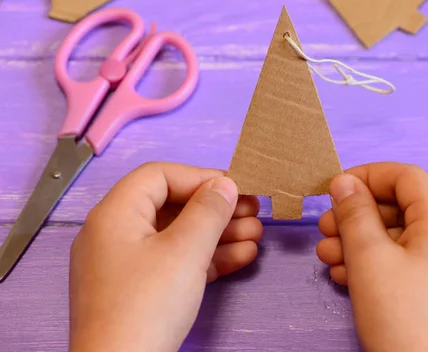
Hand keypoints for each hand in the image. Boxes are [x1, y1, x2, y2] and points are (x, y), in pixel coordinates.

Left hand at [69, 163, 262, 351]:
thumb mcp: (185, 251)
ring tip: (255, 235)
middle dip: (216, 209)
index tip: (233, 186)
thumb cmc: (144, 309)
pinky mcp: (137, 290)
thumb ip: (208, 211)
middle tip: (252, 210)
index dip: (199, 176)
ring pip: (177, 236)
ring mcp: (125, 264)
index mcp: (114, 214)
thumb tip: (223, 185)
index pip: (159, 176)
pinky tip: (240, 257)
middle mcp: (115, 234)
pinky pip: (174, 262)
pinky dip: (205, 257)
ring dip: (218, 234)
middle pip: (172, 206)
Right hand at [317, 163, 427, 351]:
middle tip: (324, 230)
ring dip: (364, 243)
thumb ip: (354, 212)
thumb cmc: (401, 318)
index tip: (334, 190)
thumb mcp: (368, 258)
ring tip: (329, 259)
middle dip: (358, 217)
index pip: (406, 177)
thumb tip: (345, 182)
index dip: (367, 176)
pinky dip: (384, 263)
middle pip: (404, 209)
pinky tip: (351, 277)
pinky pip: (418, 263)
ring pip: (407, 239)